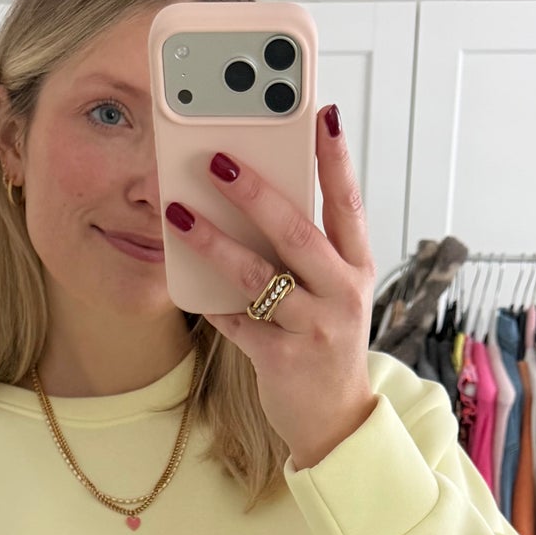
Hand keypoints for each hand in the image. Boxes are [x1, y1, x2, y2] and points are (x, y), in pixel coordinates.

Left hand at [164, 103, 377, 469]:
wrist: (335, 420)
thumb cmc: (325, 343)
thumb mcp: (331, 292)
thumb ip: (306, 251)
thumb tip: (257, 197)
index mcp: (356, 268)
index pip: (348, 203)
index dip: (336, 158)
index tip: (321, 113)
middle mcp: (342, 294)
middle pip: (297, 233)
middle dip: (256, 193)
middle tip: (218, 159)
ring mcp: (315, 329)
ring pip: (259, 277)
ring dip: (215, 243)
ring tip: (179, 214)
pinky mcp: (283, 360)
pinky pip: (237, 322)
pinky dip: (211, 303)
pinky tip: (186, 283)